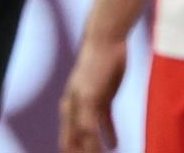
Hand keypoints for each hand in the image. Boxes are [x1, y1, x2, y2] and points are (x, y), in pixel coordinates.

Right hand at [59, 32, 126, 152]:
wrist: (105, 42)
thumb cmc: (94, 67)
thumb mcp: (90, 95)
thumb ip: (86, 118)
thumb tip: (87, 139)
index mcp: (70, 110)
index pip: (69, 142)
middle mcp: (77, 110)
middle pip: (78, 140)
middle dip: (84, 152)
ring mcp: (91, 105)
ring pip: (92, 133)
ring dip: (96, 147)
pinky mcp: (104, 99)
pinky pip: (105, 122)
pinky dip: (109, 134)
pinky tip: (115, 146)